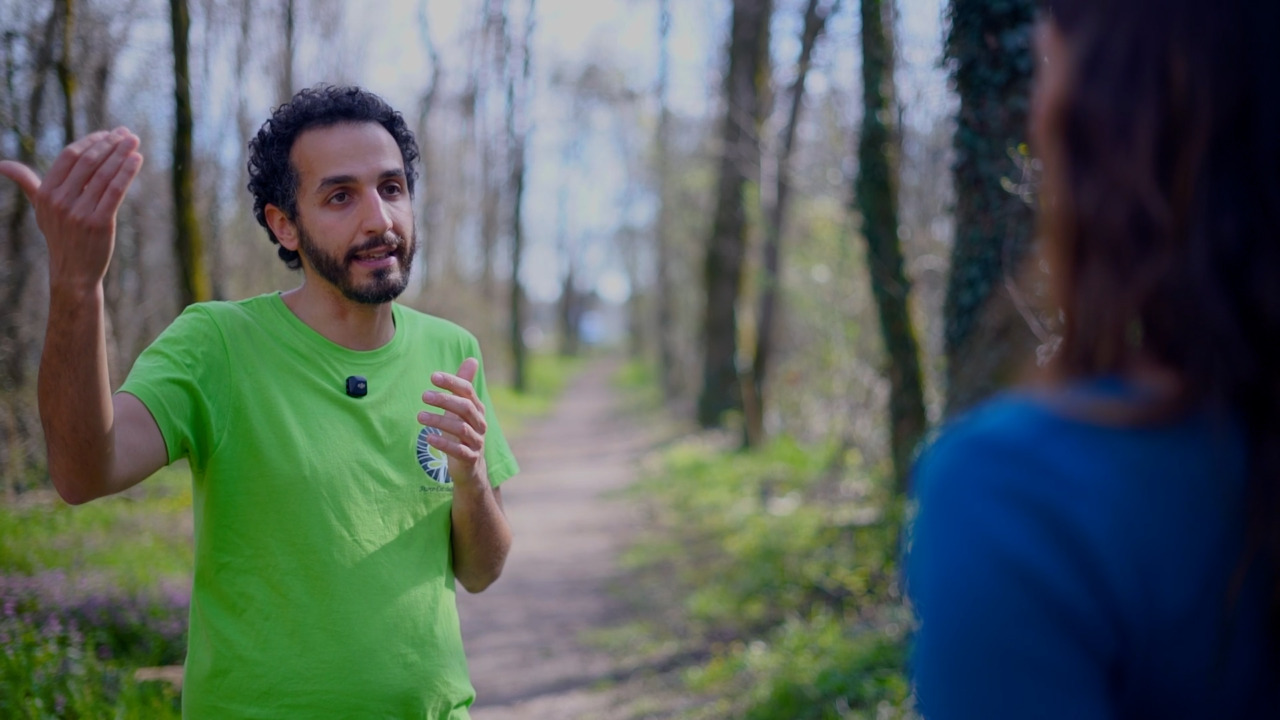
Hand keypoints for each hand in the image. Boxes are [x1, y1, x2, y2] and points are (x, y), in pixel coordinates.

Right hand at [0, 127, 142, 292]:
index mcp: (46, 193)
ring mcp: (79, 213)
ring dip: (121, 154)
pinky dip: (127, 173)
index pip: (69, 157)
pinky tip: (137, 160)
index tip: (109, 134)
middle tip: (128, 133)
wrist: (73, 272)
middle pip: (88, 162)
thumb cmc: (60, 236)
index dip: (90, 142)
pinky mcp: (99, 223)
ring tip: (135, 141)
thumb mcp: (40, 209)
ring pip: (103, 175)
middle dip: (109, 144)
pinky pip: (114, 191)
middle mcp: (60, 201)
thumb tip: (2, 165)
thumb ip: (27, 183)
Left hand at [418, 357, 487, 487]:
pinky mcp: (470, 458)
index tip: (432, 377)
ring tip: (419, 416)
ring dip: (439, 421)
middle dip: (444, 400)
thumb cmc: (463, 432)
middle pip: (465, 407)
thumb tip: (472, 359)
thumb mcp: (462, 408)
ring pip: (461, 428)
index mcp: (477, 408)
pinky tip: (428, 438)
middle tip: (423, 395)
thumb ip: (464, 385)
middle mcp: (480, 423)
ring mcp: (476, 441)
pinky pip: (459, 450)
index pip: (467, 391)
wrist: (470, 467)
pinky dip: (444, 444)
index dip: (452, 382)